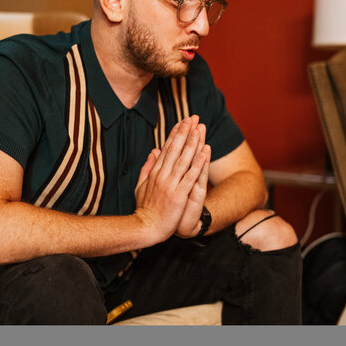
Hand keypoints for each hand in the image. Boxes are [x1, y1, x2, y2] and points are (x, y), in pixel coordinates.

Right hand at [134, 116, 208, 244]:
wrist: (145, 228)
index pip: (166, 149)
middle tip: (193, 117)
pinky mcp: (179, 195)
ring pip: (184, 159)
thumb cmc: (144, 209)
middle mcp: (162, 175)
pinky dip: (198, 163)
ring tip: (199, 128)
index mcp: (154, 173)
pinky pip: (190, 176)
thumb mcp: (140, 186)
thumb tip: (153, 151)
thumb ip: (146, 168)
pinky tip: (204, 152)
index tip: (182, 122)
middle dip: (185, 132)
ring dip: (192, 143)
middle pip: (175, 149)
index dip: (175, 134)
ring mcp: (171, 185)